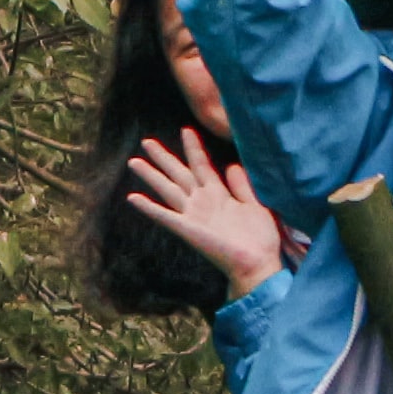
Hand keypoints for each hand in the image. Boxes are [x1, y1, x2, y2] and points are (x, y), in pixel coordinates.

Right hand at [121, 129, 281, 291]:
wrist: (257, 264)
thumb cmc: (260, 239)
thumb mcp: (256, 205)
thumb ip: (243, 186)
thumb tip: (232, 165)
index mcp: (219, 195)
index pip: (202, 165)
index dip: (194, 148)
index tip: (186, 129)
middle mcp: (202, 202)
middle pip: (179, 174)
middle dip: (164, 158)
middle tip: (147, 141)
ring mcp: (193, 215)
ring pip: (168, 190)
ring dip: (151, 176)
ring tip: (134, 161)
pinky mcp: (187, 229)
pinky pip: (164, 216)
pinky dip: (148, 207)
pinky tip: (132, 197)